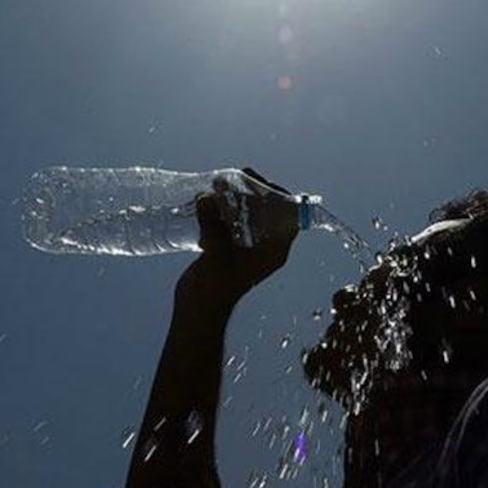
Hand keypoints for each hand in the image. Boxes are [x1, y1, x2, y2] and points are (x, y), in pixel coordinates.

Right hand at [185, 167, 299, 299]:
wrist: (197, 311)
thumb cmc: (213, 290)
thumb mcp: (215, 256)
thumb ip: (213, 226)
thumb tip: (206, 198)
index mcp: (274, 251)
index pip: (290, 216)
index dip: (279, 195)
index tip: (261, 181)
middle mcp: (266, 247)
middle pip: (270, 210)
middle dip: (254, 191)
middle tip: (238, 176)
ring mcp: (247, 246)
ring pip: (249, 213)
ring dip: (236, 197)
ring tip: (219, 183)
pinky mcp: (230, 246)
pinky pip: (232, 220)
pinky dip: (224, 208)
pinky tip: (209, 198)